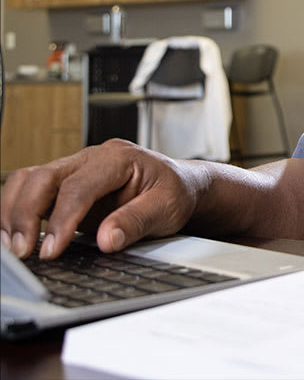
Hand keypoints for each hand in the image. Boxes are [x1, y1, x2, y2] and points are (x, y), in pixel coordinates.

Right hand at [0, 139, 200, 259]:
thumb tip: (106, 240)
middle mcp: (91, 158)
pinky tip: (17, 236)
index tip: (52, 249)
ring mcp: (75, 169)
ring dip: (15, 212)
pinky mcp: (65, 185)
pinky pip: (31, 191)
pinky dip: (18, 212)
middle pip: (43, 177)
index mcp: (118, 158)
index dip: (61, 219)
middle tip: (22, 251)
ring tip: (14, 246)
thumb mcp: (167, 208)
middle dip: (26, 214)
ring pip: (29, 180)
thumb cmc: (174, 192)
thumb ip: (136, 222)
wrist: (180, 185)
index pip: (78, 186)